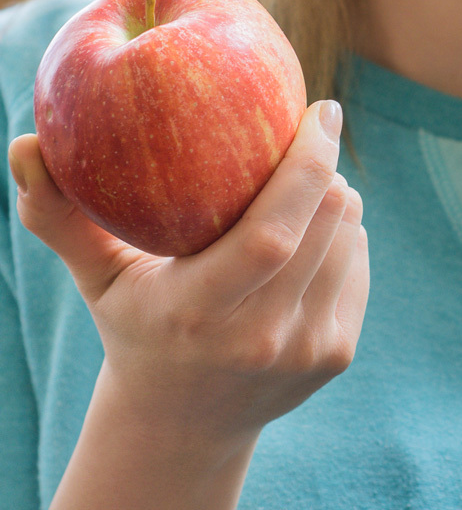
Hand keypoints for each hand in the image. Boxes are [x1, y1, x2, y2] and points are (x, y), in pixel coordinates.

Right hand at [9, 99, 369, 451]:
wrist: (184, 423)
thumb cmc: (137, 326)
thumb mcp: (98, 277)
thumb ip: (61, 216)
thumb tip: (24, 144)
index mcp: (197, 313)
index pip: (273, 233)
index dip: (307, 164)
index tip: (319, 108)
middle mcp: (259, 337)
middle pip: (325, 224)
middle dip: (324, 165)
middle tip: (307, 135)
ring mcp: (305, 350)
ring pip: (349, 236)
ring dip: (335, 196)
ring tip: (301, 188)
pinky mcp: (338, 354)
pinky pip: (358, 264)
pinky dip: (343, 234)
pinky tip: (310, 235)